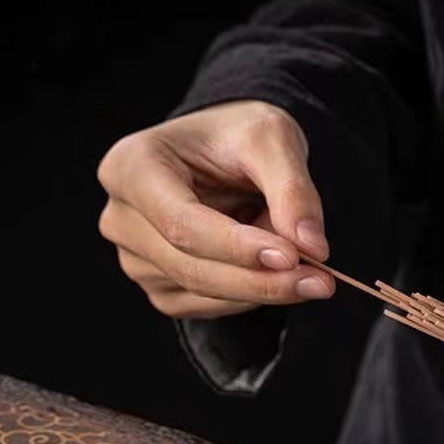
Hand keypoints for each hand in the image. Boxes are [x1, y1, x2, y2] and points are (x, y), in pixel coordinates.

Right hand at [97, 101, 335, 318]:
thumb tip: (312, 248)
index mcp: (131, 167)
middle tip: (322, 281)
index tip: (293, 257)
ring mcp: (135, 257)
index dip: (237, 247)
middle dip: (261, 280)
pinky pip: (206, 307)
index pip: (182, 223)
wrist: (225, 152)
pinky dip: (248, 296)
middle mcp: (122, 216)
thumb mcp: (273, 139)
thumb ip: (293, 189)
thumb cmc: (239, 137)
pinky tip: (271, 271)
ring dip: (260, 285)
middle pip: (191, 267)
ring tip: (301, 258)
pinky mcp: (160, 285)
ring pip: (202, 292)